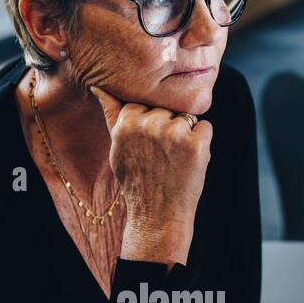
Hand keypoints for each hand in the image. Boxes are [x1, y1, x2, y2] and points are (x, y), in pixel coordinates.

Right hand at [90, 85, 212, 265]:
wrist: (156, 216)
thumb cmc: (136, 182)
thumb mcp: (116, 148)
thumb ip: (112, 115)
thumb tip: (98, 86)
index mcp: (127, 122)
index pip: (144, 103)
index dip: (149, 123)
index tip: (146, 146)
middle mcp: (149, 124)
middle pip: (166, 109)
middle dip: (167, 127)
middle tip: (160, 157)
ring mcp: (174, 133)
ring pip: (186, 116)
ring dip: (185, 134)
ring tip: (173, 161)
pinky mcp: (197, 144)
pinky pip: (205, 127)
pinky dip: (202, 143)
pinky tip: (188, 162)